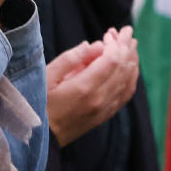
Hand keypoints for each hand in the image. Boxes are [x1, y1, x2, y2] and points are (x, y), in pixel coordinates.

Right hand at [46, 27, 140, 145]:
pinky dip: (132, 78)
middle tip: (126, 31)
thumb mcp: (47, 77)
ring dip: (132, 60)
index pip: (112, 60)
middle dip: (126, 46)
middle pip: (123, 68)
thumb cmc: (38, 104)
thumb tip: (95, 45)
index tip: (110, 32)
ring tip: (131, 45)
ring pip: (128, 81)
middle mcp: (100, 99)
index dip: (115, 43)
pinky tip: (131, 68)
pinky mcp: (105, 115)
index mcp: (85, 87)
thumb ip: (71, 59)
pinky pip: (126, 94)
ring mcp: (105, 109)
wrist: (40, 139)